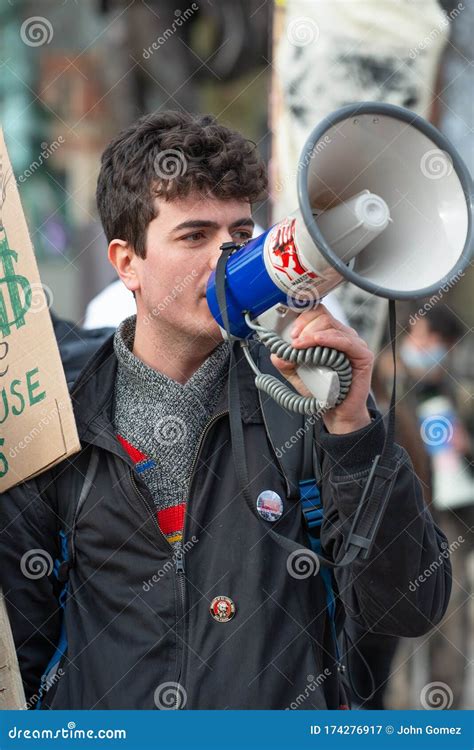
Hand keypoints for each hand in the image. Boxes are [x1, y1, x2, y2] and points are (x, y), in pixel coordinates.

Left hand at [270, 304, 373, 433]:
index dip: (301, 320)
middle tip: (294, 342)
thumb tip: (276, 353)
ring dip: (311, 334)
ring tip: (299, 346)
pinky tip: (316, 341)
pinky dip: (329, 339)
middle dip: (303, 327)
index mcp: (328, 334)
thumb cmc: (322, 390)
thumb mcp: (296, 373)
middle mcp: (342, 335)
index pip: (316, 313)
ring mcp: (354, 344)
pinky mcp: (363, 355)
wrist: (336, 410)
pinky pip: (346, 341)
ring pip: (331, 326)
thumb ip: (285, 362)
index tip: (290, 334)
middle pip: (322, 316)